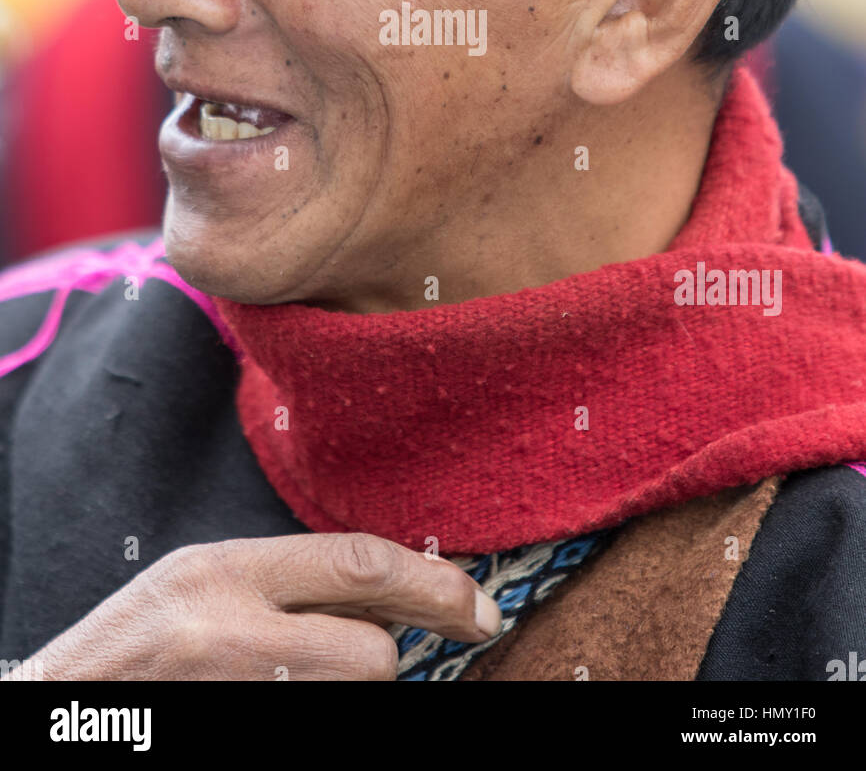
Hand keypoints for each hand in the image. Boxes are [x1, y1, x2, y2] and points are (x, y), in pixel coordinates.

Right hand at [6, 532, 501, 680]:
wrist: (65, 710)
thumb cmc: (128, 648)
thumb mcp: (200, 580)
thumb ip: (285, 579)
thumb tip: (391, 591)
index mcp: (220, 572)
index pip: (361, 566)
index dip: (436, 585)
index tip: (479, 606)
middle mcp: (229, 634)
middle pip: (372, 655)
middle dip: (387, 657)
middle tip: (384, 651)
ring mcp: (237, 696)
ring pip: (353, 696)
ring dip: (345, 689)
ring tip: (289, 673)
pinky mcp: (244, 735)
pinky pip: (323, 721)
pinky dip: (323, 706)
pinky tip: (284, 693)